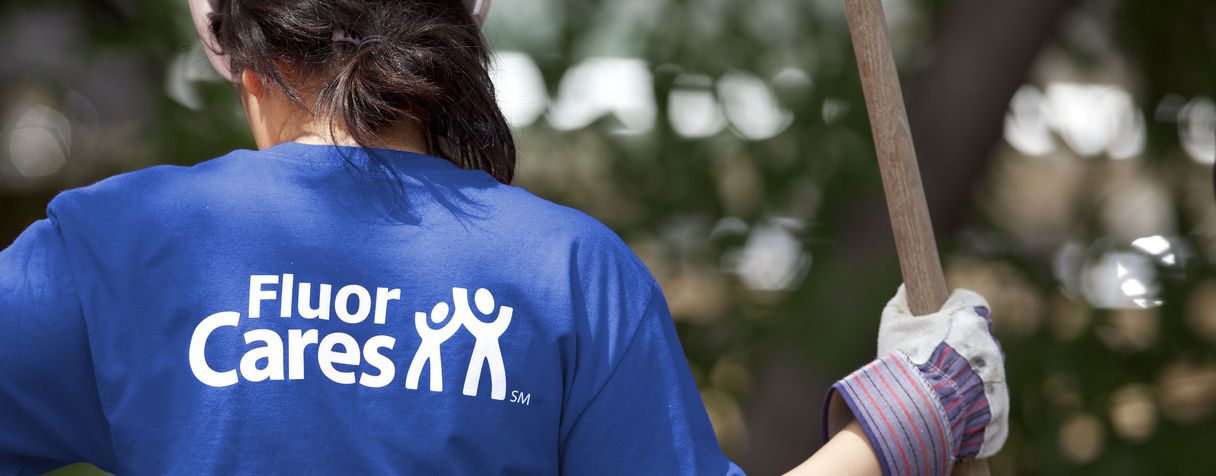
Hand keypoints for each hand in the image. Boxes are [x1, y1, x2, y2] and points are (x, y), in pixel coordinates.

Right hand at [823, 285, 1008, 475]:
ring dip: (967, 371)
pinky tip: (949, 406)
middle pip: (978, 336)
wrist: (917, 410)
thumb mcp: (893, 325)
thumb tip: (904, 289)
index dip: (954, 308)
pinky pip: (987, 397)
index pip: (971, 301)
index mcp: (970, 318)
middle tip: (934, 356)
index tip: (939, 318)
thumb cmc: (904, 360)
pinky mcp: (1000, 405)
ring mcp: (998, 375)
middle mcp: (990, 343)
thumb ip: (900, 303)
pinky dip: (972, 400)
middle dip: (960, 342)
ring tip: (938, 386)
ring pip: (983, 367)